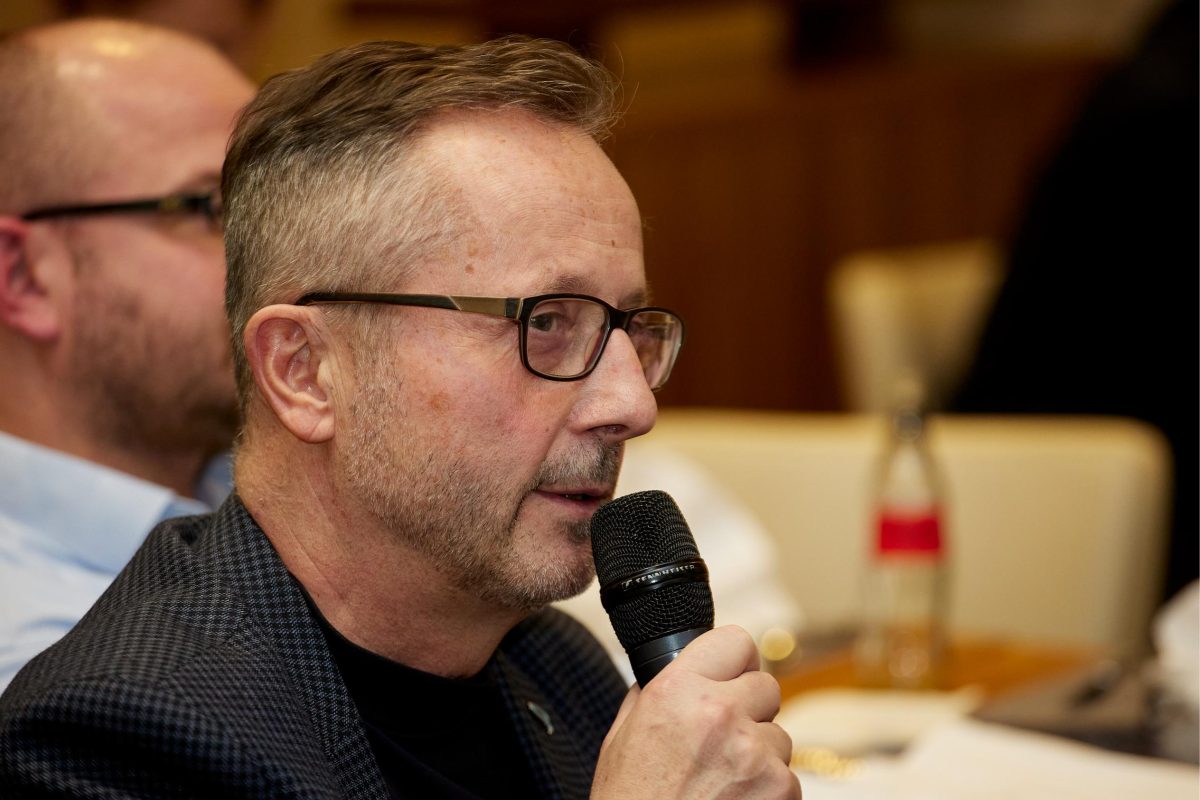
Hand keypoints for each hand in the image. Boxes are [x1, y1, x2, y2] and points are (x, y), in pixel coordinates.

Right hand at [591, 625, 800, 799]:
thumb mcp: (623, 736)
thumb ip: (653, 693)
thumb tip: (674, 671)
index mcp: (677, 692)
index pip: (735, 640)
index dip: (734, 660)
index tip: (731, 672)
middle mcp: (720, 714)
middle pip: (766, 685)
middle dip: (749, 708)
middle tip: (723, 737)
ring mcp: (754, 753)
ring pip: (778, 733)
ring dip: (759, 752)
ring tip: (722, 780)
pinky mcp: (780, 789)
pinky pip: (786, 774)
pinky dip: (767, 788)